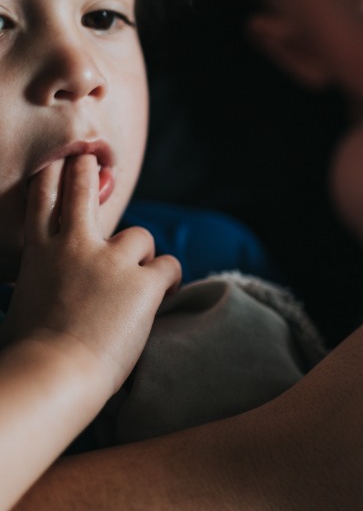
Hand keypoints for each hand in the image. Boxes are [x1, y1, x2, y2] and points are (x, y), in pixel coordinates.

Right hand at [1, 156, 180, 393]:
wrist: (53, 372)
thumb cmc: (30, 353)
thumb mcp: (23, 305)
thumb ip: (41, 284)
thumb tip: (48, 289)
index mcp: (37, 255)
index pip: (42, 204)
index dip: (52, 180)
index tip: (58, 164)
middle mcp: (74, 247)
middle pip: (82, 193)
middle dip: (86, 172)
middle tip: (90, 159)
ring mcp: (111, 261)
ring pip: (141, 236)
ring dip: (144, 256)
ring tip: (138, 283)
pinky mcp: (144, 281)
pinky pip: (169, 267)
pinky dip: (168, 280)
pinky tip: (162, 296)